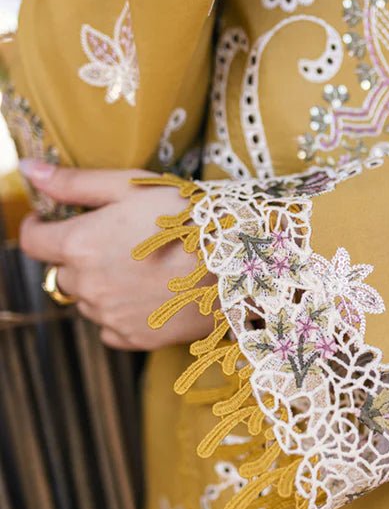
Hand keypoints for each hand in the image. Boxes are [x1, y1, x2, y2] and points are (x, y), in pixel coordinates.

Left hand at [18, 162, 214, 350]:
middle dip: (80, 257)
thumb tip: (29, 170)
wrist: (240, 263)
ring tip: (143, 266)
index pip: (32, 241)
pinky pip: (111, 328)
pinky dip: (121, 313)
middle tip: (118, 240)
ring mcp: (111, 316)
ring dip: (102, 285)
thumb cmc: (189, 217)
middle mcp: (88, 286)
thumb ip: (75, 182)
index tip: (50, 220)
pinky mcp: (135, 338)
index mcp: (80, 244)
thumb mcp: (131, 186)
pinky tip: (150, 293)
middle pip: (63, 272)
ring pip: (88, 300)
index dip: (38, 226)